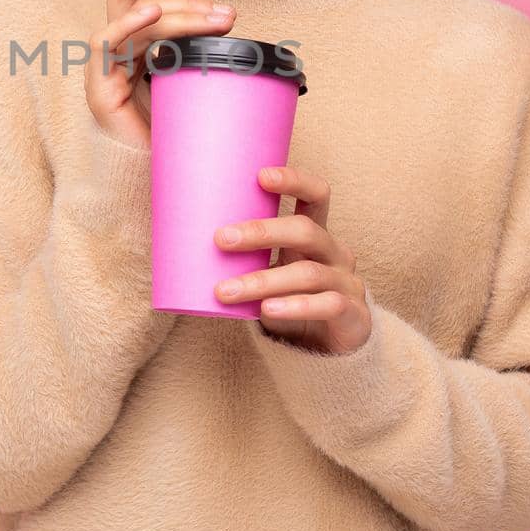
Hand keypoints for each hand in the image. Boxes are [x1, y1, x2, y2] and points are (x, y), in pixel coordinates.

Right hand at [85, 0, 237, 149]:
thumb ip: (184, 33)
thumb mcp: (182, 69)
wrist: (147, 176)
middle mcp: (114, 45)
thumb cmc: (166, 127)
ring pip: (131, 15)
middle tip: (226, 14)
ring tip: (212, 19)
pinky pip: (105, 43)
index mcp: (131, 38)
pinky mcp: (99, 85)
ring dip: (175, 13)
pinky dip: (127, 22)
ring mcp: (104, 64)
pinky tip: (150, 12)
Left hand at [211, 164, 371, 354]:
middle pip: (304, 230)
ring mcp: (348, 284)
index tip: (260, 175)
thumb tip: (175, 239)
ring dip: (263, 280)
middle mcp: (335, 253)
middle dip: (262, 231)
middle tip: (221, 238)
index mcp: (315, 235)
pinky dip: (295, 307)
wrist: (326, 355)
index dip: (294, 180)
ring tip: (225, 291)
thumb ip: (240, 258)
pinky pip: (327, 306)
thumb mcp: (267, 274)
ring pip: (308, 273)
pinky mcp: (354, 316)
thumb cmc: (286, 304)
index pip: (316, 195)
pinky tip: (267, 311)